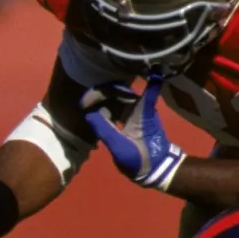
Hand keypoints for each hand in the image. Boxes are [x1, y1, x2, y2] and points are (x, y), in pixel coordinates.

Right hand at [83, 75, 182, 189]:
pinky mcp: (132, 119)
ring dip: (100, 100)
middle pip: (120, 91)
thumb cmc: (141, 159)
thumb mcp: (120, 147)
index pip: (150, 89)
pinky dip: (104, 107)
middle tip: (83, 103)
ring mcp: (136, 113)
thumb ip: (104, 129)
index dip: (152, 77)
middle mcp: (140, 108)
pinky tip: (93, 113)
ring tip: (84, 107)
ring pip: (116, 98)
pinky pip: (116, 107)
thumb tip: (89, 114)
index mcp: (142, 113)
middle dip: (101, 92)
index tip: (153, 66)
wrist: (156, 171)